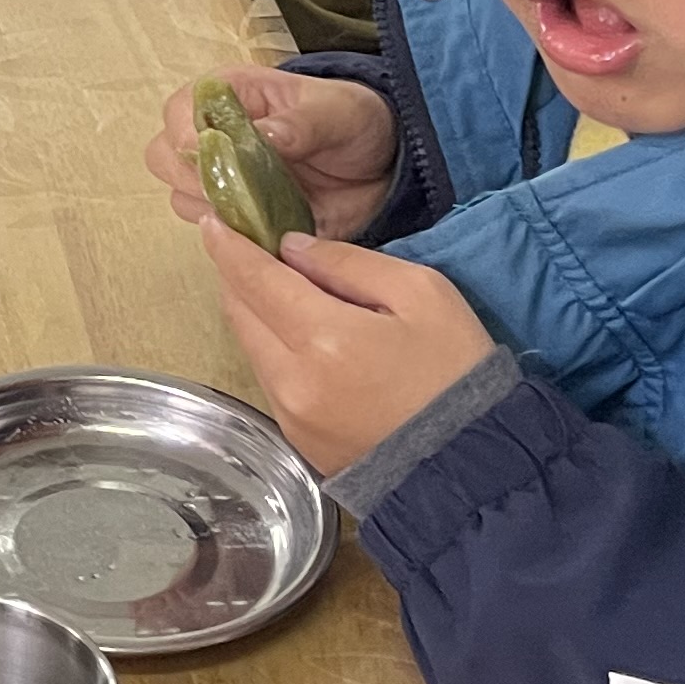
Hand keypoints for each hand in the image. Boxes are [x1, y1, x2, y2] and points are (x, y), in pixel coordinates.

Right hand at [145, 66, 397, 244]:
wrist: (380, 168)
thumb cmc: (352, 123)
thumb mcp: (337, 113)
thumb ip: (302, 122)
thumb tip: (265, 134)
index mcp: (230, 96)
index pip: (179, 110)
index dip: (187, 133)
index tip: (213, 153)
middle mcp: (214, 136)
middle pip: (165, 156)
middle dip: (191, 177)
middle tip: (234, 190)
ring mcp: (223, 180)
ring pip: (182, 198)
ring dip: (212, 209)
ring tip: (258, 210)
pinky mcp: (237, 217)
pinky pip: (213, 234)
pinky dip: (232, 237)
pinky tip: (264, 230)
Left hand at [201, 223, 499, 476]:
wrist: (472, 463)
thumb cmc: (457, 371)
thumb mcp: (422, 294)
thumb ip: (350, 263)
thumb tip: (292, 248)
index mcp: (324, 337)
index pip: (254, 279)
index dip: (228, 246)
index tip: (212, 220)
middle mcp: (292, 380)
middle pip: (241, 313)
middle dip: (239, 275)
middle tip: (252, 248)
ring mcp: (291, 416)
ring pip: (251, 347)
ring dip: (255, 312)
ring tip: (283, 289)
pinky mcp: (297, 440)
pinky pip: (269, 378)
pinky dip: (274, 348)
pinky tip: (302, 336)